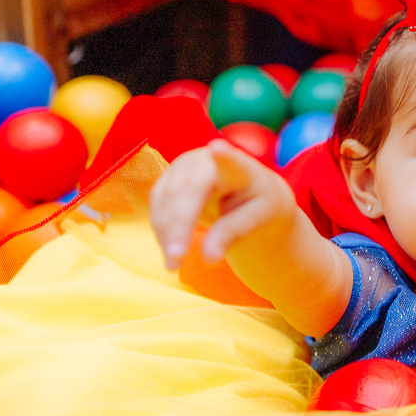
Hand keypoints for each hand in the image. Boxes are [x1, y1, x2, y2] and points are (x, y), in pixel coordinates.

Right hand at [149, 139, 295, 269]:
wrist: (246, 189)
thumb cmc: (256, 202)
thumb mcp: (257, 218)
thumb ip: (233, 233)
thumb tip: (208, 258)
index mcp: (238, 166)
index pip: (229, 160)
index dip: (222, 156)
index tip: (218, 149)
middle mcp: (205, 160)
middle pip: (185, 191)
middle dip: (178, 227)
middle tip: (176, 263)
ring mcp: (182, 167)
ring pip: (165, 201)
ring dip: (165, 234)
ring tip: (174, 266)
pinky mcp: (167, 180)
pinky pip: (158, 208)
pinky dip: (162, 232)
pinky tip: (171, 251)